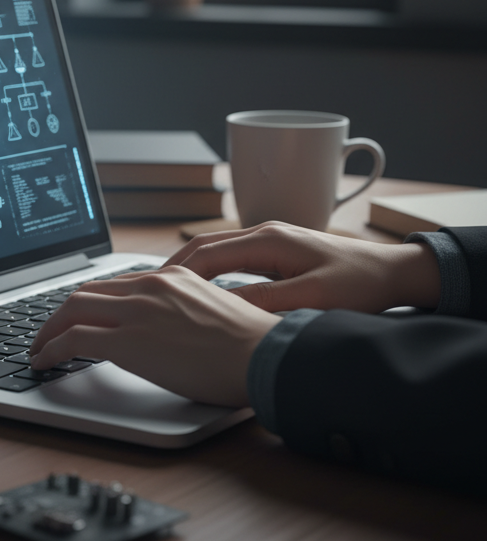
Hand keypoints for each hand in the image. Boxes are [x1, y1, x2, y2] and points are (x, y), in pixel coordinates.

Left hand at [28, 267, 280, 406]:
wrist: (265, 357)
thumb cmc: (253, 347)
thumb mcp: (214, 312)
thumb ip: (184, 311)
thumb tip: (167, 330)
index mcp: (171, 277)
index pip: (115, 283)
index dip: (89, 301)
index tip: (77, 316)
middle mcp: (150, 287)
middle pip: (86, 292)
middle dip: (60, 313)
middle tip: (48, 332)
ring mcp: (137, 311)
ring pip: (72, 309)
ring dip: (48, 330)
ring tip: (39, 348)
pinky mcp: (128, 341)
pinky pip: (74, 339)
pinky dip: (52, 348)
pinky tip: (45, 361)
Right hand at [165, 221, 441, 313]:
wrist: (395, 272)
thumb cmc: (361, 284)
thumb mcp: (312, 298)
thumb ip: (265, 302)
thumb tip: (221, 309)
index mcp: (268, 239)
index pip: (207, 253)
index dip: (176, 273)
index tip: (152, 292)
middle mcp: (264, 232)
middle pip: (203, 246)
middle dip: (172, 267)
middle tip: (145, 290)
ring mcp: (269, 238)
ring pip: (214, 249)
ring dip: (188, 268)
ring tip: (164, 291)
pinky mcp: (276, 249)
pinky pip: (230, 256)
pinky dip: (208, 269)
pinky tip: (201, 287)